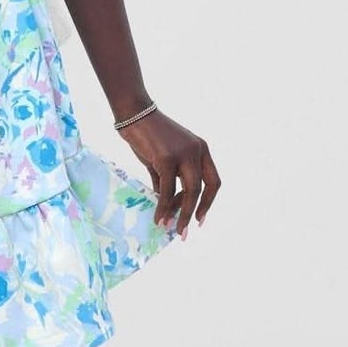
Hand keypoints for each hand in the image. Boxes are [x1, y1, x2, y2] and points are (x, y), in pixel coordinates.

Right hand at [115, 109, 221, 237]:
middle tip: (185, 231)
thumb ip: (168, 179)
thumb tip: (166, 204)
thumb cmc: (148, 135)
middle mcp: (197, 151)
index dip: (208, 202)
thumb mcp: (164, 158)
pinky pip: (168, 190)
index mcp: (201, 150)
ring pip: (189, 192)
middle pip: (203, 189)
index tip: (200, 219)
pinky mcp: (166, 158)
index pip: (213, 181)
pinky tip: (158, 218)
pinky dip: (163, 207)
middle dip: (195, 213)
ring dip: (180, 214)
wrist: (134, 114)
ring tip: (171, 229)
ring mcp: (183, 154)